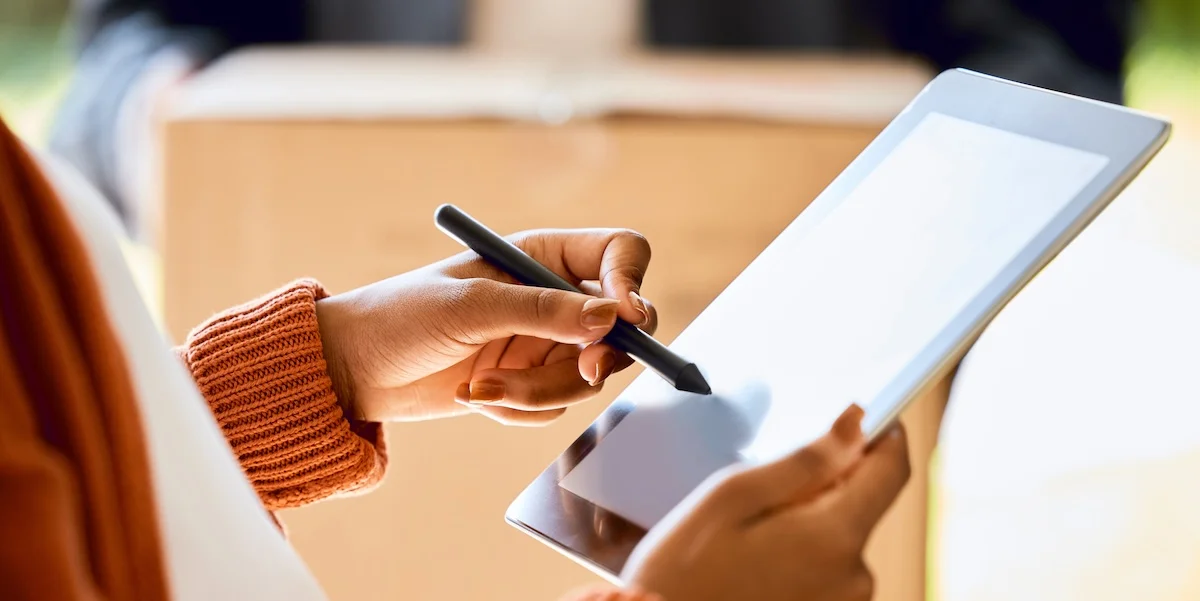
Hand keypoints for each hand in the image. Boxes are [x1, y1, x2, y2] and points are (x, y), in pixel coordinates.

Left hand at [315, 229, 657, 425]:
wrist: (353, 371)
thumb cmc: (401, 317)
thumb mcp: (470, 306)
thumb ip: (541, 310)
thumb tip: (610, 318)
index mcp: (541, 256)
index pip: (618, 253)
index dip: (631, 282)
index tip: (625, 318)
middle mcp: (551, 297)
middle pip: (618, 326)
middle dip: (599, 355)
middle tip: (581, 373)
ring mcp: (542, 343)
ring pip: (586, 376)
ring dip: (537, 391)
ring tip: (481, 389)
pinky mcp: (528, 384)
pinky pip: (555, 407)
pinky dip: (519, 410)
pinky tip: (474, 396)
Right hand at [623, 405, 909, 600]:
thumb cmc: (682, 575)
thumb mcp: (730, 497)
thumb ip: (802, 461)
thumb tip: (855, 424)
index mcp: (835, 538)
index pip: (892, 470)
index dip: (883, 435)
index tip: (865, 419)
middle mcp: (854, 577)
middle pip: (861, 504)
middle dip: (823, 487)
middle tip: (762, 494)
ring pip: (840, 537)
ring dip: (807, 523)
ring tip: (747, 538)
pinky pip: (827, 570)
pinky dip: (800, 556)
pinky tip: (754, 563)